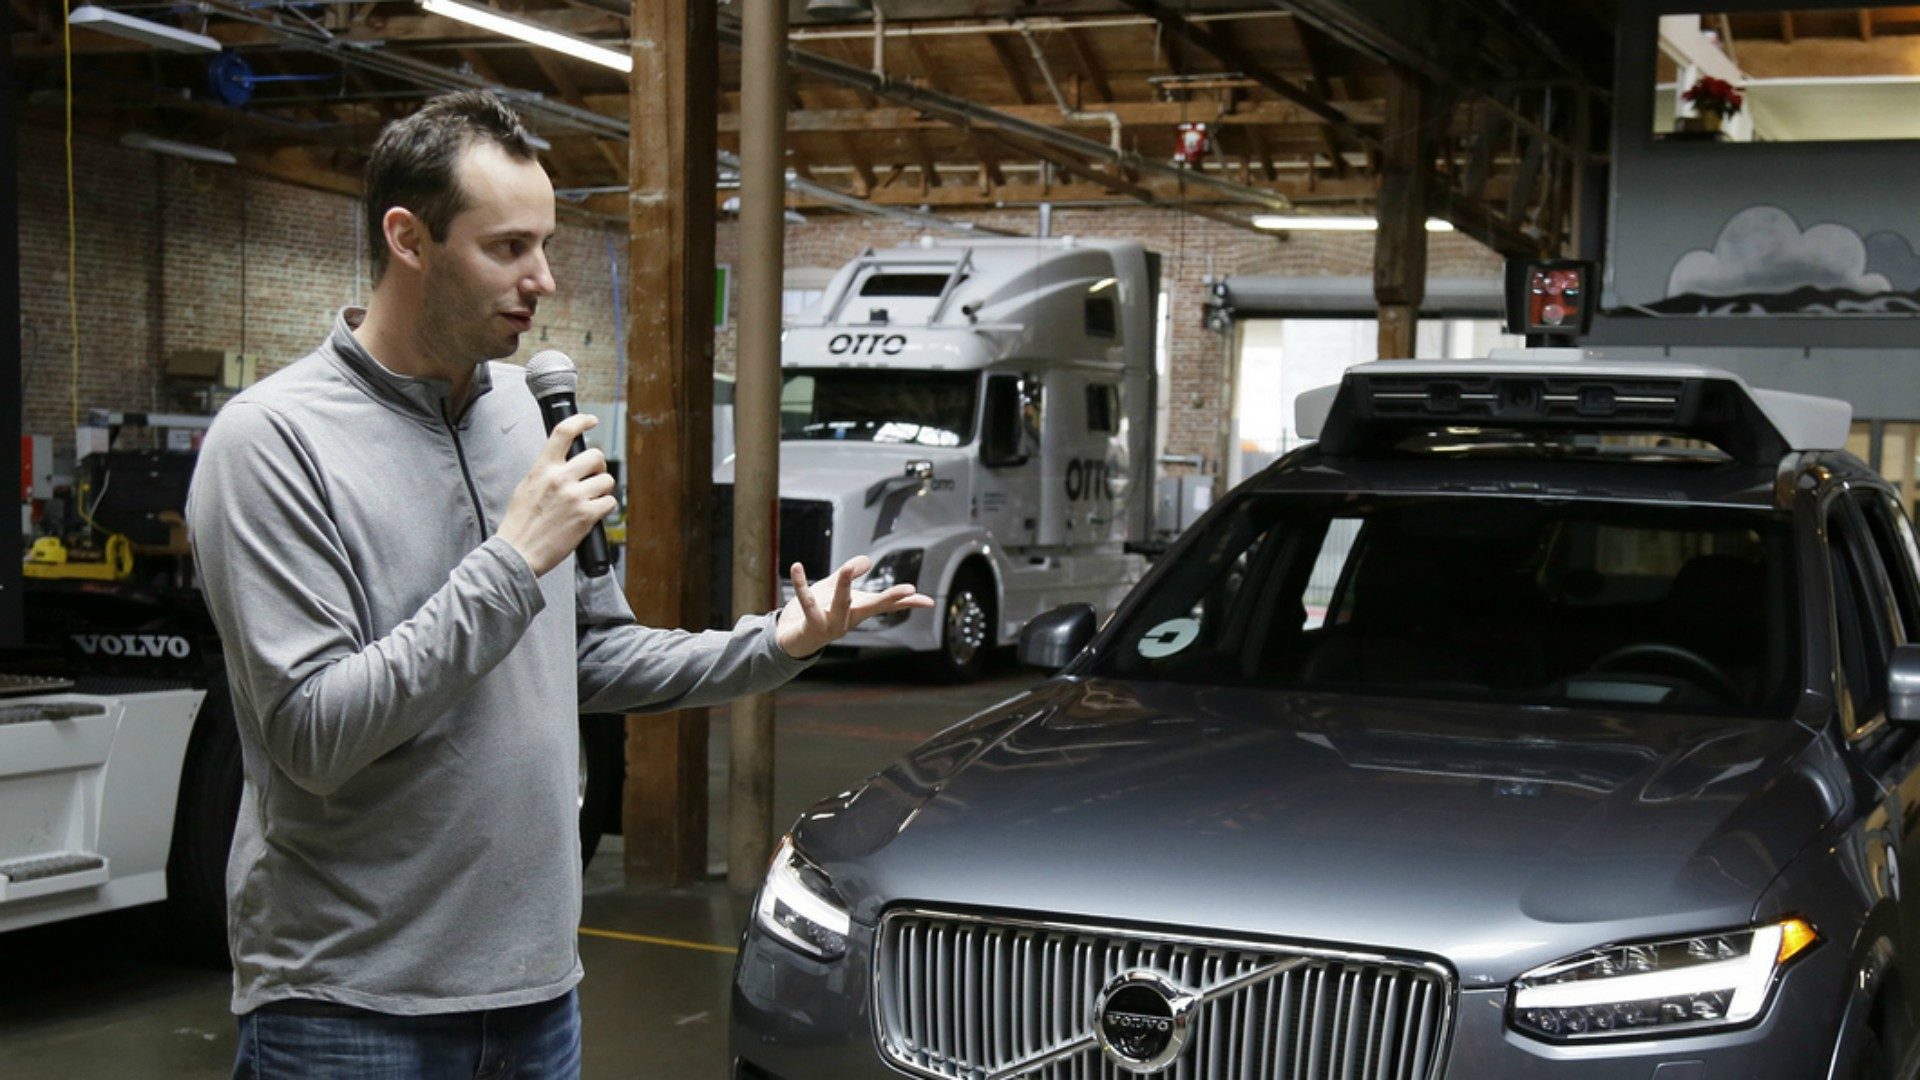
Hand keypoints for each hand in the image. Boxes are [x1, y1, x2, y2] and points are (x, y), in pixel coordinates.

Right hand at [496, 414, 616, 575]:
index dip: (581, 421)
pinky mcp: (586, 516)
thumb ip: (546, 472)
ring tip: (590, 500)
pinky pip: (610, 502)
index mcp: (543, 468)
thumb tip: (564, 463)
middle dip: (599, 467)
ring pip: (607, 480)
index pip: (564, 432)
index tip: (591, 420)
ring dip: (603, 490)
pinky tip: (592, 514)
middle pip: (596, 456)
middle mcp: (560, 478)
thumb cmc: (520, 523)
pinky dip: (605, 508)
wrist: (518, 552)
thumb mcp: (526, 487)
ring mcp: (575, 497)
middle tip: (592, 478)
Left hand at [775, 555, 936, 658]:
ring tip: (846, 568)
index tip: (929, 601)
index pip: (887, 605)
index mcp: (858, 610)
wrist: (792, 639)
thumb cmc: (816, 613)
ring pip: (841, 603)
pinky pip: (807, 602)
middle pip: (873, 606)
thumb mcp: (834, 589)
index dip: (908, 603)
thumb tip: (867, 560)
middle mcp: (849, 619)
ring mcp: (831, 624)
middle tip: (910, 588)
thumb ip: (849, 574)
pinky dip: (801, 584)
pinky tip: (796, 567)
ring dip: (844, 585)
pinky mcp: (811, 625)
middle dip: (891, 597)